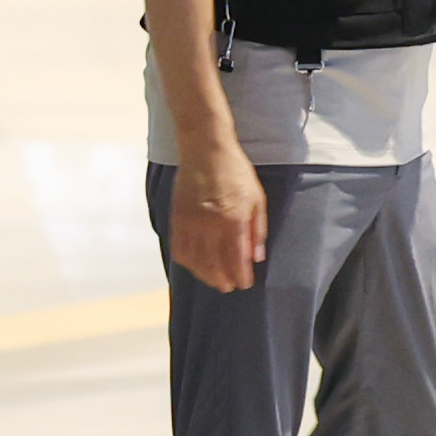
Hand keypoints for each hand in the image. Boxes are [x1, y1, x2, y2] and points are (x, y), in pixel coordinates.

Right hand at [168, 149, 270, 292]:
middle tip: (228, 287)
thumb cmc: (235, 171)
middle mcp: (210, 224)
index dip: (240, 276)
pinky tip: (195, 264)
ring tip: (214, 280)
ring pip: (195, 260)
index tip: (245, 284)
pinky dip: (187, 261)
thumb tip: (257, 257)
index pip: (236, 259)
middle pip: (214, 264)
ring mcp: (190, 222)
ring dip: (204, 275)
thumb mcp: (256, 198)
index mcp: (233, 219)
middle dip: (222, 280)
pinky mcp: (177, 217)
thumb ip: (257, 229)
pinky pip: (179, 248)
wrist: (205, 149)